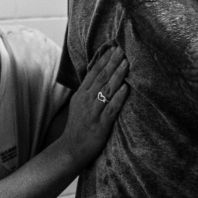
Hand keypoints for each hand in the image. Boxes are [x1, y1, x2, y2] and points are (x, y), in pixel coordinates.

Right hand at [58, 43, 129, 163]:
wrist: (71, 149)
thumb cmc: (78, 126)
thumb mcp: (79, 104)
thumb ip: (88, 90)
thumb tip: (99, 74)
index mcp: (81, 94)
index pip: (93, 72)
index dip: (104, 59)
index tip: (113, 48)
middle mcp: (86, 100)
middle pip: (101, 78)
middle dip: (112, 62)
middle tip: (122, 50)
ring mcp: (93, 112)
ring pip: (106, 90)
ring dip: (117, 75)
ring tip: (126, 63)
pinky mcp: (100, 125)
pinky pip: (111, 109)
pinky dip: (118, 98)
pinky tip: (126, 88)